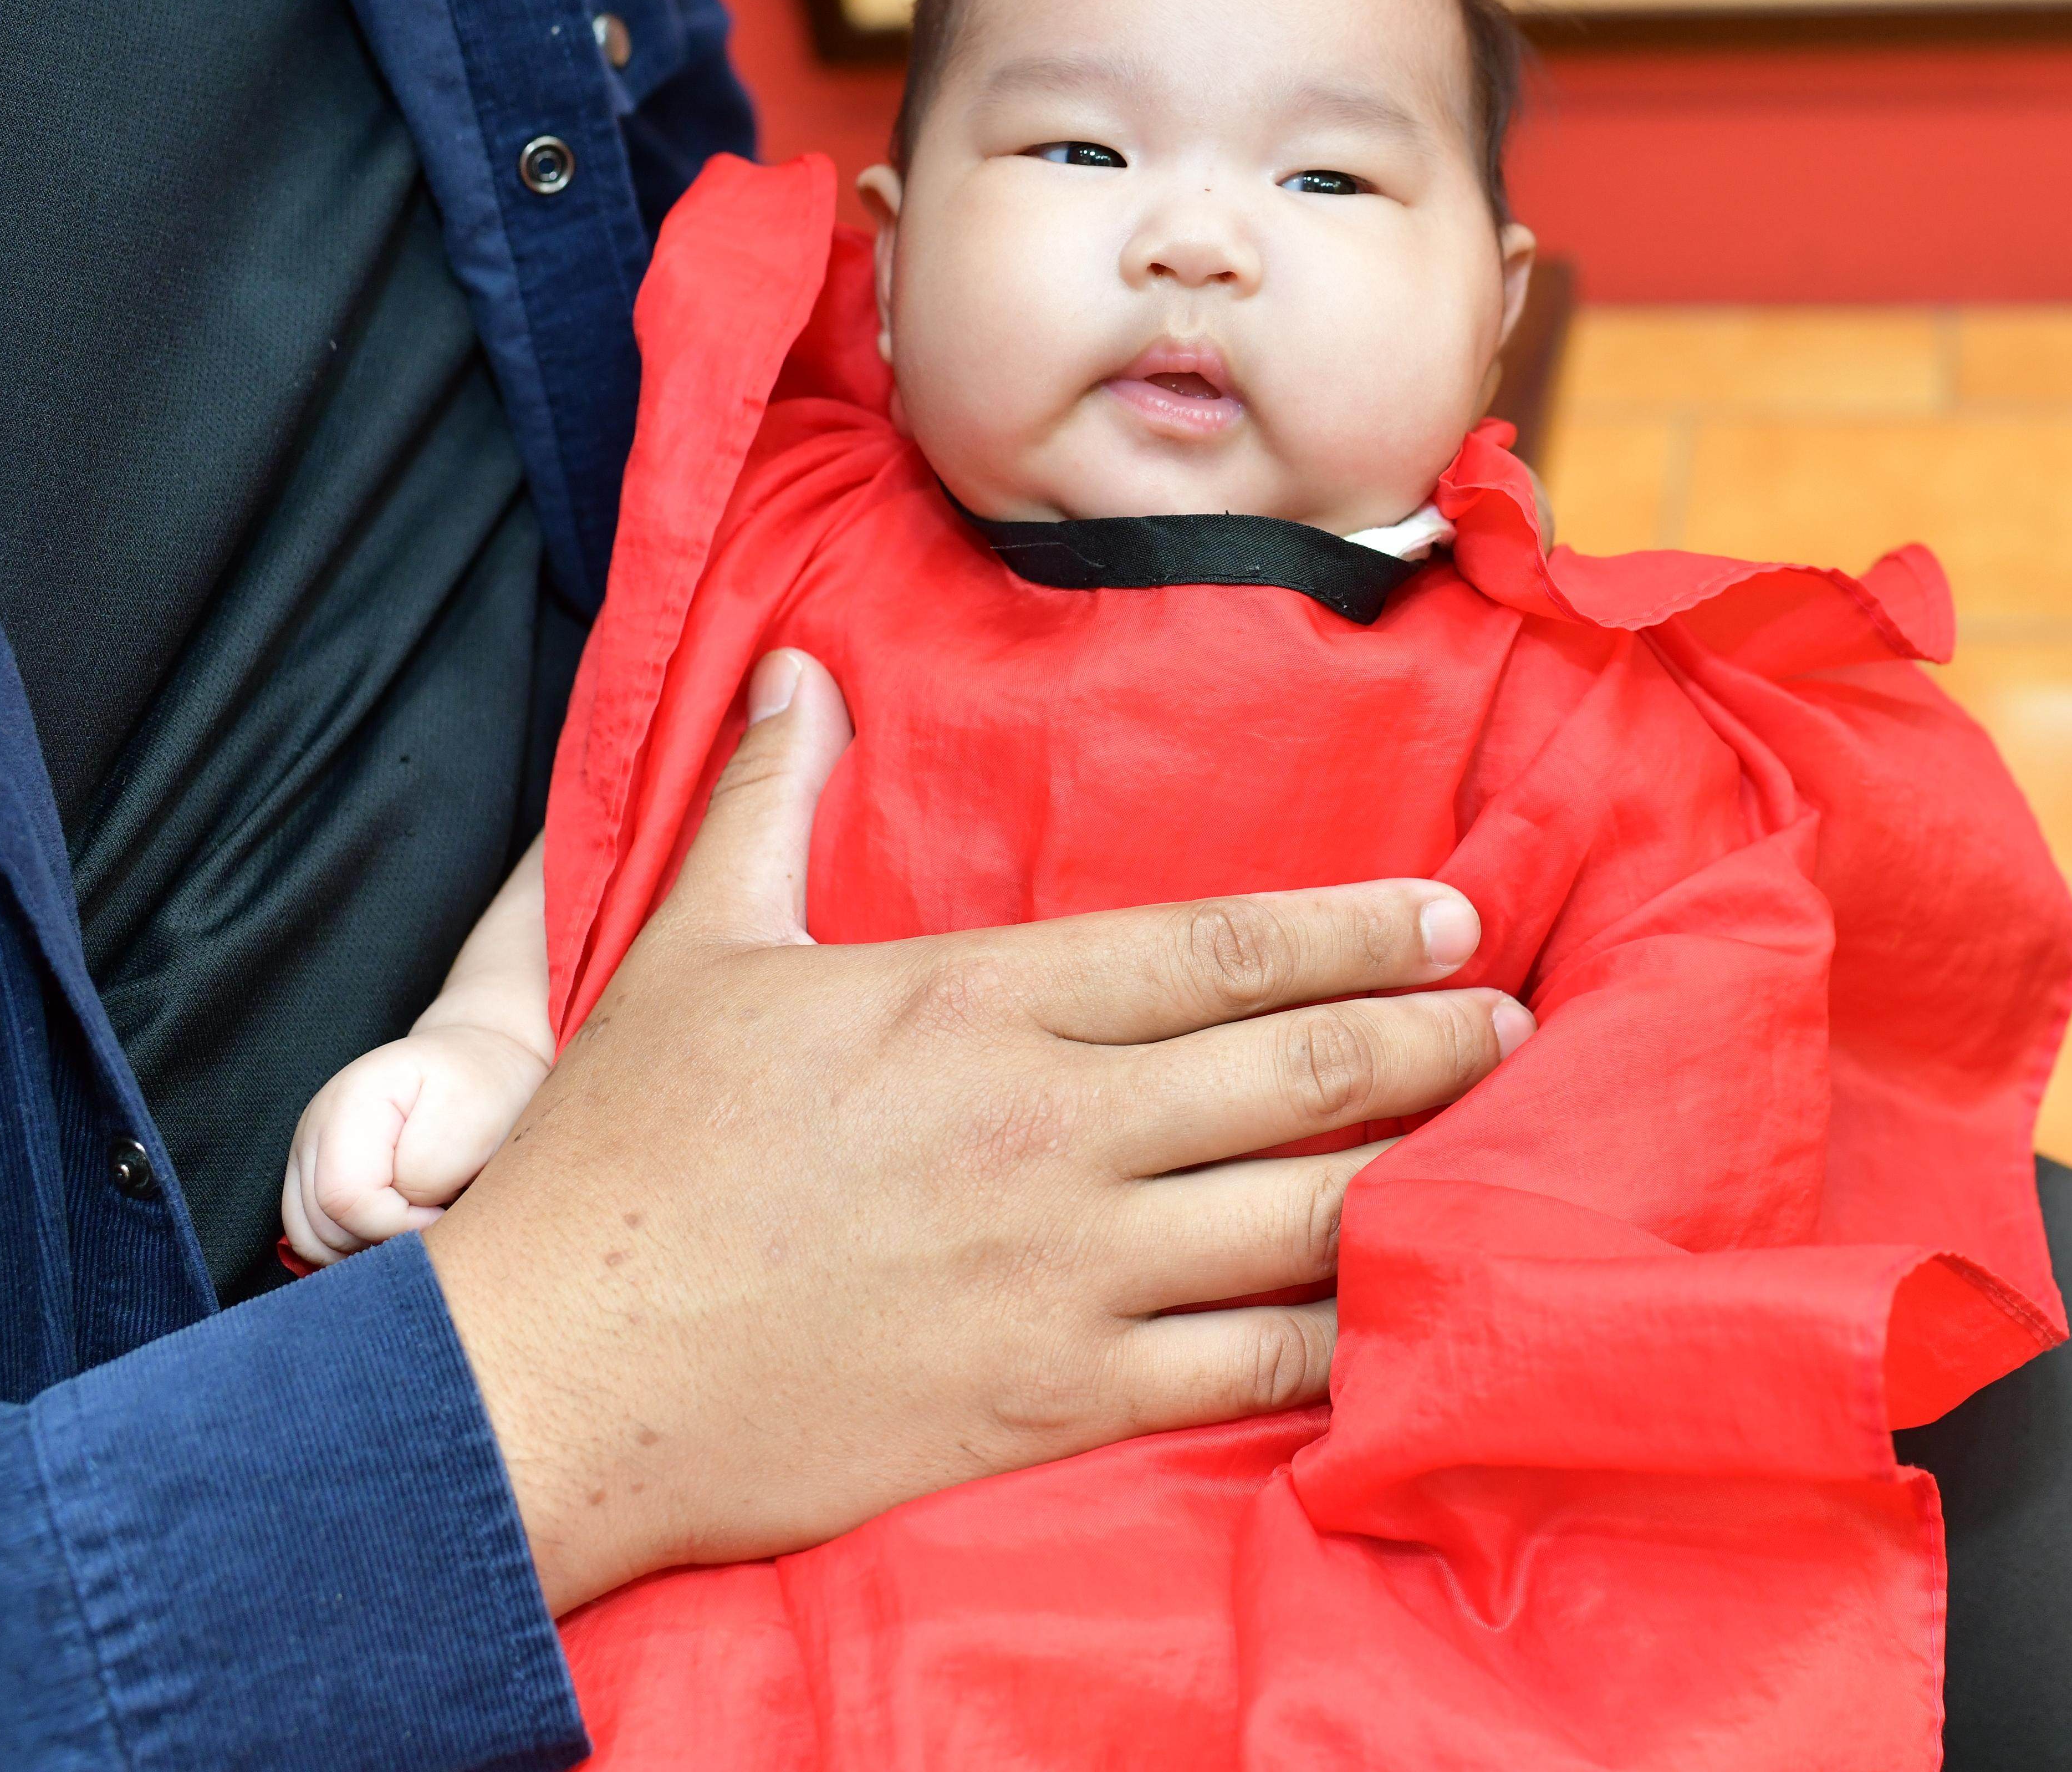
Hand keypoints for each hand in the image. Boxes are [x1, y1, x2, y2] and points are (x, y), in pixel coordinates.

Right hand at [279, 1024, 547, 1263]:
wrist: (479, 1061)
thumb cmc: (484, 1088)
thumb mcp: (477, 1119)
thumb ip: (430, 1169)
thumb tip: (400, 1211)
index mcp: (352, 1101)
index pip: (345, 1197)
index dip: (397, 1223)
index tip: (443, 1210)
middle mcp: (316, 1125)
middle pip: (322, 1224)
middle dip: (382, 1237)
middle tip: (433, 1215)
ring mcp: (307, 1150)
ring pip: (311, 1237)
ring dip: (364, 1244)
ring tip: (414, 1217)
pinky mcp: (311, 1173)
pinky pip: (311, 1234)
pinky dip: (350, 1243)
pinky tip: (391, 1224)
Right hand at [420, 649, 1529, 1613]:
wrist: (551, 1382)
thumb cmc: (624, 1164)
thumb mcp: (694, 951)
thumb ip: (768, 801)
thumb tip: (799, 669)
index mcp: (980, 1007)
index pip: (1220, 951)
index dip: (1357, 930)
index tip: (1455, 915)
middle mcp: (1051, 1133)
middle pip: (1298, 1074)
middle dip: (1432, 1042)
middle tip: (1519, 1021)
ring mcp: (1065, 1275)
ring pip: (1301, 1215)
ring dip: (1419, 1175)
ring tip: (1503, 1144)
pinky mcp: (1053, 1402)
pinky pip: (1247, 1367)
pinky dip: (1344, 1335)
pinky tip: (1410, 1312)